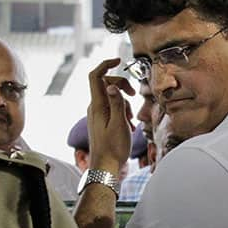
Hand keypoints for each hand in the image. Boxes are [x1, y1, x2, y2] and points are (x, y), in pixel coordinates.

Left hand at [88, 58, 135, 173]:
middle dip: (122, 86)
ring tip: (130, 121)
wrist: (105, 167)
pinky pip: (112, 109)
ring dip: (124, 104)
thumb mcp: (119, 124)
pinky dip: (122, 112)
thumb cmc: (113, 148)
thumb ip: (117, 103)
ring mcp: (97, 114)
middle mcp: (94, 108)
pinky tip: (128, 126)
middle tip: (133, 96)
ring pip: (112, 97)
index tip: (118, 60)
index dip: (106, 64)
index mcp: (97, 106)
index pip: (96, 76)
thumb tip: (111, 85)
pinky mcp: (101, 121)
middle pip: (107, 84)